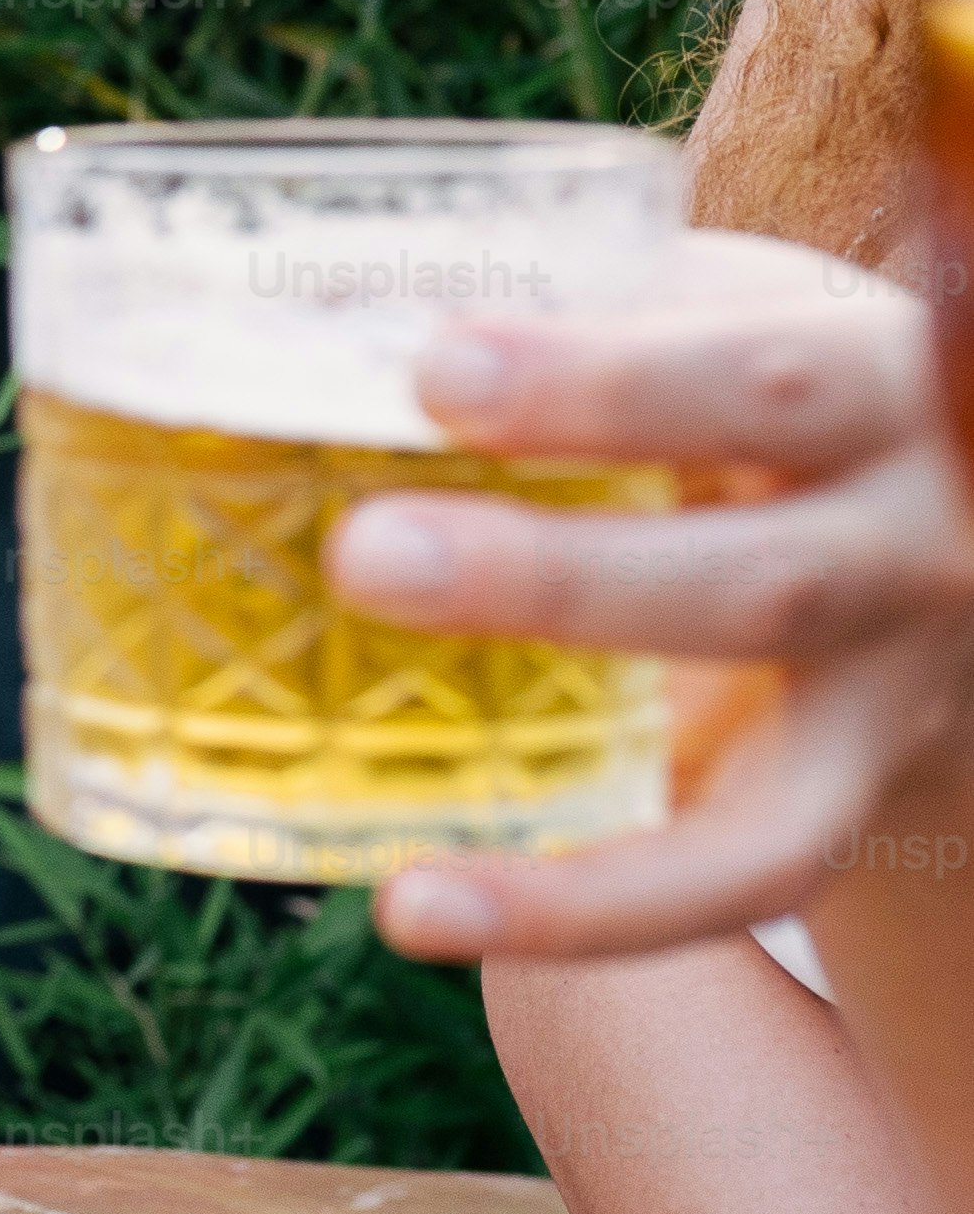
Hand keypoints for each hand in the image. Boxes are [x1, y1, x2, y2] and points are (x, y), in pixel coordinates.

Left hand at [323, 243, 973, 960]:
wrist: (954, 540)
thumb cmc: (769, 390)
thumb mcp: (723, 316)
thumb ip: (580, 307)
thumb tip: (305, 302)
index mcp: (885, 385)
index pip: (763, 376)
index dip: (608, 380)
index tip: (434, 365)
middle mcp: (919, 539)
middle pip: (761, 575)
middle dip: (558, 576)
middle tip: (363, 555)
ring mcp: (894, 681)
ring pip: (753, 750)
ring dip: (568, 785)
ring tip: (394, 830)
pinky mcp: (847, 794)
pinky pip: (732, 873)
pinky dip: (577, 911)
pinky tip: (419, 909)